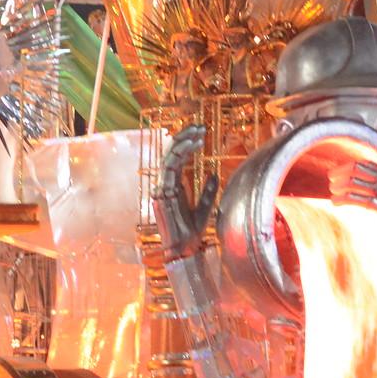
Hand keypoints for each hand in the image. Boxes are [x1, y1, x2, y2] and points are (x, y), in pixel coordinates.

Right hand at [151, 125, 218, 260]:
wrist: (185, 250)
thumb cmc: (192, 232)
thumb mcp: (205, 208)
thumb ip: (207, 191)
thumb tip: (214, 173)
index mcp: (174, 187)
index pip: (177, 159)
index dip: (187, 143)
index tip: (201, 133)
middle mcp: (165, 185)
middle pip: (171, 154)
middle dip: (184, 137)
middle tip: (199, 127)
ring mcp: (162, 189)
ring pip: (168, 157)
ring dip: (182, 142)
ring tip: (197, 133)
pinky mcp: (162, 194)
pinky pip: (168, 169)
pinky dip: (179, 154)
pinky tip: (192, 146)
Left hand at [327, 159, 376, 255]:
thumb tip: (374, 202)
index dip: (360, 167)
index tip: (343, 169)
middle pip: (375, 174)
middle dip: (351, 172)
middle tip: (332, 176)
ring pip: (371, 186)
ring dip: (348, 186)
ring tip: (332, 190)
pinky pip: (371, 202)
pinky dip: (352, 199)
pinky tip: (339, 202)